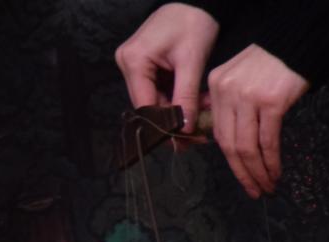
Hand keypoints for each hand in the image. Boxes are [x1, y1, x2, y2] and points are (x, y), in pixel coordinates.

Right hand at [114, 2, 218, 134]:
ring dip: (177, 108)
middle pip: (149, 104)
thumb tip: (183, 129)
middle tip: (197, 133)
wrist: (195, 0)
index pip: (146, 105)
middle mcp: (127, 63)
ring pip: (154, 99)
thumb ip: (186, 97)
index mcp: (134, 61)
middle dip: (174, 117)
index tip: (184, 140)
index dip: (164, 125)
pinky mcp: (142, 64)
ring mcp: (132, 64)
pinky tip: (194, 101)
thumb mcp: (192, 62)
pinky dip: (176, 96)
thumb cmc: (193, 22)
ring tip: (201, 114)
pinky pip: (157, 88)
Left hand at [206, 44, 308, 197]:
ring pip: (247, 147)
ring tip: (267, 185)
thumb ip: (230, 105)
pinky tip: (276, 172)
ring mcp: (248, 97)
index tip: (241, 178)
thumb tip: (230, 143)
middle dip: (242, 173)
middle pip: (230, 145)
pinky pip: (267, 141)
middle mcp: (227, 92)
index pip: (219, 133)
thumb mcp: (240, 78)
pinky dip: (271, 161)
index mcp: (215, 87)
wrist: (297, 40)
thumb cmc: (271, 63)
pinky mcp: (271, 101)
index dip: (230, 161)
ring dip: (258, 171)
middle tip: (254, 190)